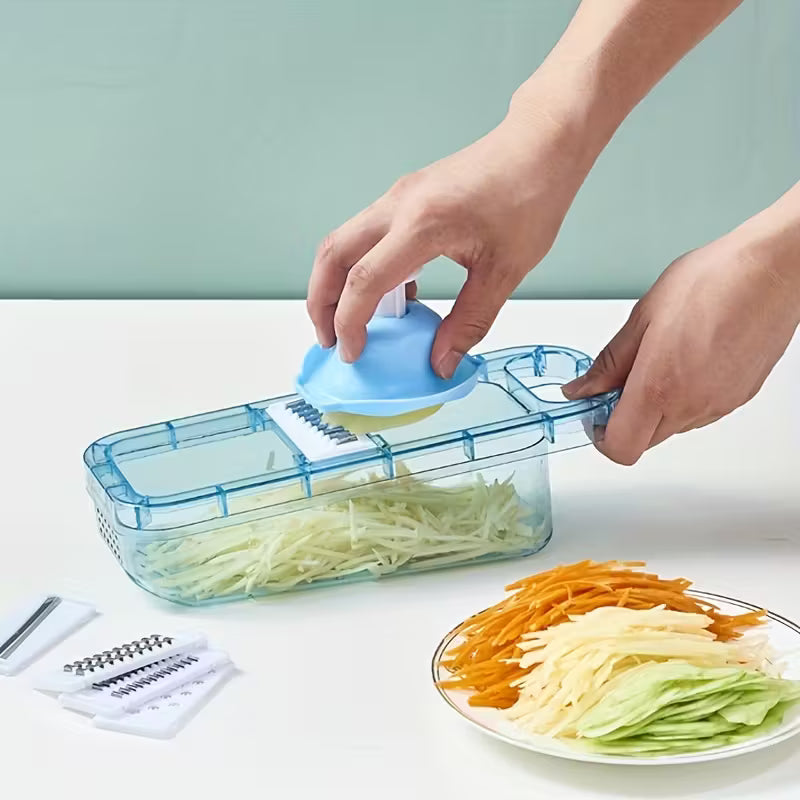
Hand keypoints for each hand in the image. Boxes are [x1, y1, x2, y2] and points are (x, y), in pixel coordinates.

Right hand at [306, 108, 589, 377]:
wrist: (540, 145)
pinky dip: (361, 266)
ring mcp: (399, 197)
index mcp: (421, 224)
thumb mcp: (505, 271)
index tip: (351, 353)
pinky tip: (390, 295)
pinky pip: (367, 235)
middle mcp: (399, 205)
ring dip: (334, 282)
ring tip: (348, 321)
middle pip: (333, 255)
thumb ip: (469, 322)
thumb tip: (442, 361)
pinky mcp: (407, 197)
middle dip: (321, 301)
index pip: (364, 281)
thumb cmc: (530, 194)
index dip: (350, 324)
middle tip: (329, 338)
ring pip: (343, 242)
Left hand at [563, 229, 799, 464]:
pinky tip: (685, 361)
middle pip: (644, 441)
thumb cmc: (713, 283)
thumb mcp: (643, 317)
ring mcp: (719, 406)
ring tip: (659, 361)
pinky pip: (700, 413)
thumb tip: (583, 388)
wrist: (771, 271)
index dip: (600, 435)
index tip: (595, 410)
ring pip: (672, 428)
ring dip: (655, 408)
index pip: (620, 447)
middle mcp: (692, 405)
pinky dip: (683, 398)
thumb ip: (610, 362)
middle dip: (625, 418)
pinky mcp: (739, 398)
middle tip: (621, 382)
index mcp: (659, 388)